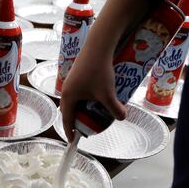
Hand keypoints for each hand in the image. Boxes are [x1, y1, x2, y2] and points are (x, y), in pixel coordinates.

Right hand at [59, 0, 147, 141]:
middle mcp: (66, 90)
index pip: (67, 119)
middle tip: (84, 127)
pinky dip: (83, 99)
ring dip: (81, 108)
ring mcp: (71, 81)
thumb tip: (122, 118)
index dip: (70, 132)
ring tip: (91, 113)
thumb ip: (115, 108)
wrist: (98, 46)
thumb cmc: (99, 71)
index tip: (73, 141)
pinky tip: (95, 97)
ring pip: (74, 100)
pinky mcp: (76, 74)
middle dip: (75, 120)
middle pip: (68, 110)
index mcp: (69, 97)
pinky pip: (77, 92)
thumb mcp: (108, 93)